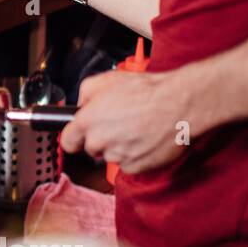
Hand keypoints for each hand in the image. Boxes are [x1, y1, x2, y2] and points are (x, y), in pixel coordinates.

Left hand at [59, 70, 192, 173]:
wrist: (179, 104)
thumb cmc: (148, 91)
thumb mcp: (108, 79)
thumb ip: (85, 93)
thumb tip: (81, 105)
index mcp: (88, 121)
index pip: (68, 142)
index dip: (75, 138)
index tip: (80, 136)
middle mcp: (100, 142)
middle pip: (92, 148)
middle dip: (102, 138)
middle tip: (119, 123)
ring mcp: (118, 156)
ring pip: (112, 155)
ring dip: (120, 145)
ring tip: (137, 127)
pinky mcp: (136, 167)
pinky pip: (129, 164)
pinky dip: (136, 154)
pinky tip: (145, 138)